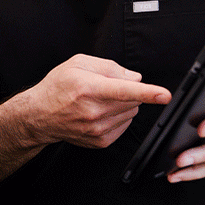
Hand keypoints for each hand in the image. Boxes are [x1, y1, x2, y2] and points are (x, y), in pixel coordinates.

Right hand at [20, 54, 170, 148]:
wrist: (40, 115)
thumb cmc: (58, 87)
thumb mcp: (78, 64)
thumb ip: (109, 66)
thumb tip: (134, 77)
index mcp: (88, 88)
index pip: (124, 91)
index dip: (147, 92)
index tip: (164, 95)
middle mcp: (94, 111)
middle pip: (131, 100)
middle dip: (128, 90)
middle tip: (105, 87)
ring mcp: (97, 129)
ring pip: (130, 112)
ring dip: (124, 104)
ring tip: (99, 100)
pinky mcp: (100, 141)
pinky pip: (124, 125)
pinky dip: (119, 116)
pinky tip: (100, 112)